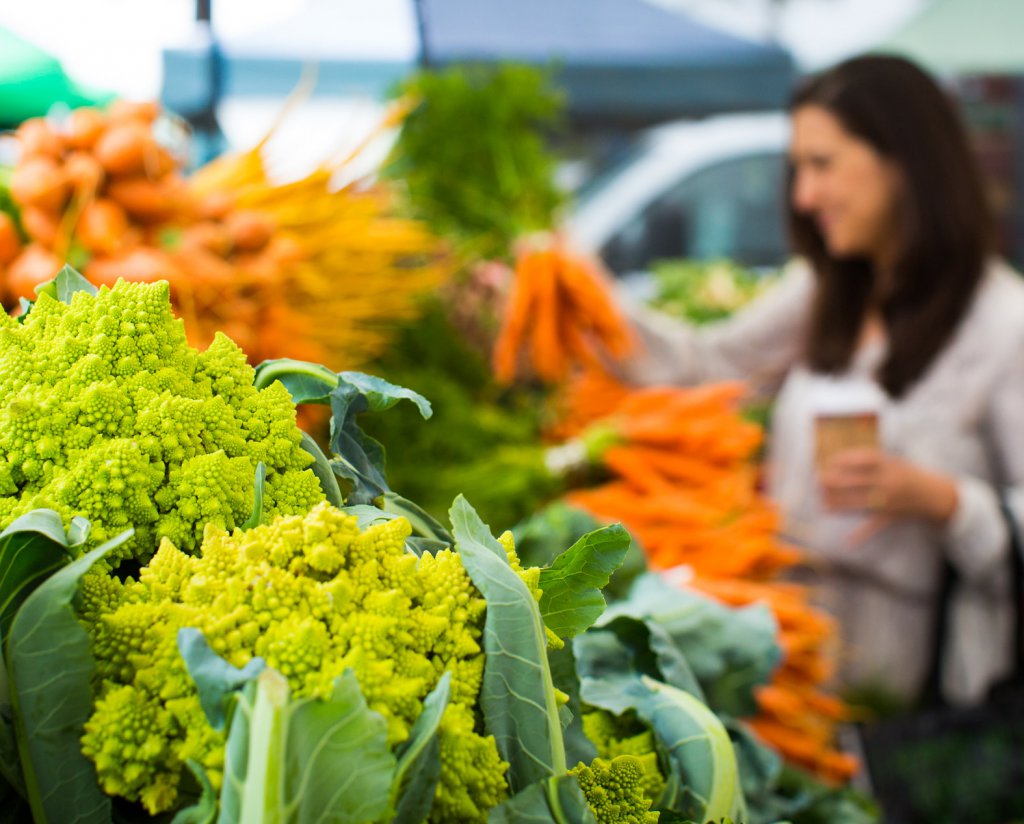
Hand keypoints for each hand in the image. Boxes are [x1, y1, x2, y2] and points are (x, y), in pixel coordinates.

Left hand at [819, 447, 957, 543]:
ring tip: (822, 502)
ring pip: (859, 503)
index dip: (844, 460)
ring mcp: (890, 501)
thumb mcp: (892, 461)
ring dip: (839, 504)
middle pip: (856, 482)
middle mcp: (889, 483)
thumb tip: (838, 460)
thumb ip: (868, 461)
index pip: (862, 460)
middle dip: (835, 482)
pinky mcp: (891, 516)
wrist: (935, 494)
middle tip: (819, 480)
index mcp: (890, 466)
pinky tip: (847, 542)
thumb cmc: (906, 474)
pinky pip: (875, 527)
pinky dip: (861, 536)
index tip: (829, 461)